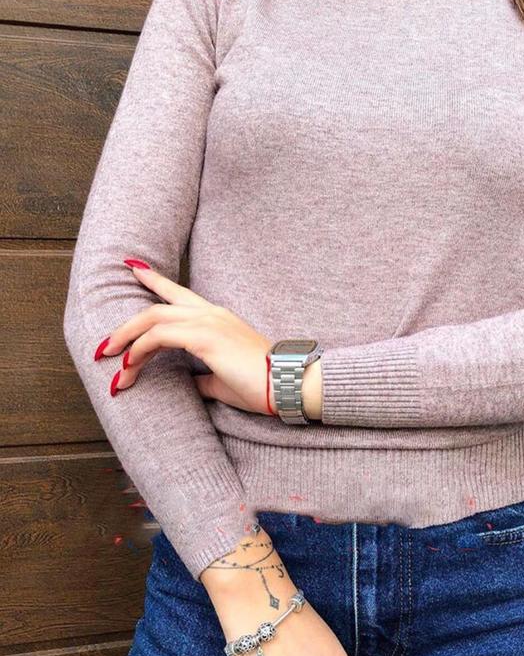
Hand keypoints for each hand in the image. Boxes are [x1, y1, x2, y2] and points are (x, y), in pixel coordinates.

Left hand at [96, 259, 272, 414]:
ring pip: (152, 320)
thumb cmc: (262, 385)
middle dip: (126, 324)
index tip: (135, 269)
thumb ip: (204, 378)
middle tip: (104, 344)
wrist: (287, 384)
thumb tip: (190, 386)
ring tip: (109, 358)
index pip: (180, 294)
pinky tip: (130, 365)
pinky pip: (159, 337)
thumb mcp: (224, 379)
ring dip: (126, 339)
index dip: (155, 280)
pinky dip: (140, 349)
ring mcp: (208, 323)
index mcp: (218, 319)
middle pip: (157, 307)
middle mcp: (211, 314)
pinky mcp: (204, 337)